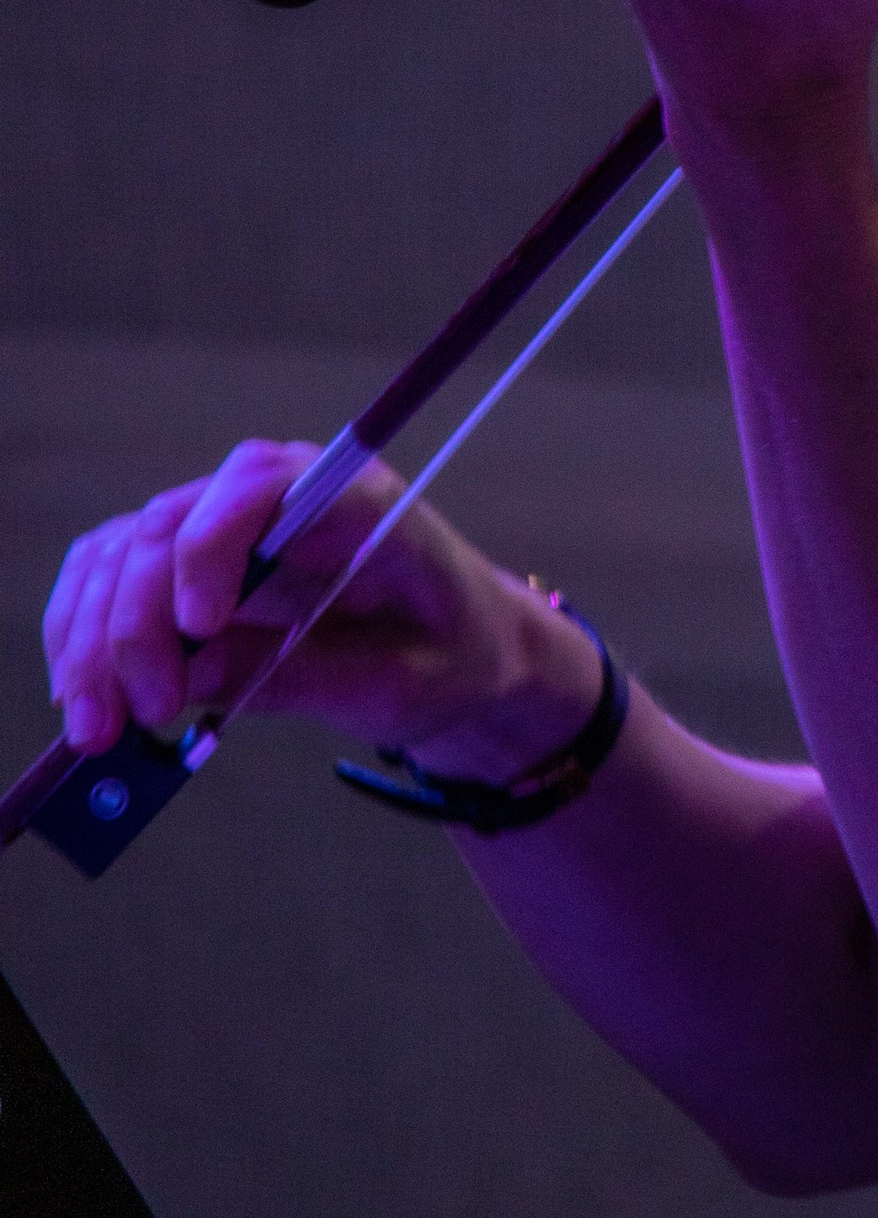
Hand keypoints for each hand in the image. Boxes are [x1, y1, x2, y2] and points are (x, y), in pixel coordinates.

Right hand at [41, 443, 601, 780]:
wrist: (456, 646)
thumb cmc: (446, 653)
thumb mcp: (401, 683)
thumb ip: (307, 677)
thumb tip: (195, 677)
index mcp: (355, 497)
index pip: (262, 488)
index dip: (212, 549)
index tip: (197, 629)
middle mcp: (276, 489)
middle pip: (170, 527)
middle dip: (134, 626)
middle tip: (131, 720)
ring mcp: (223, 516)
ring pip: (123, 551)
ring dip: (91, 638)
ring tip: (95, 729)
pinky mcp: (188, 556)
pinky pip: (110, 573)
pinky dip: (83, 632)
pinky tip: (82, 696)